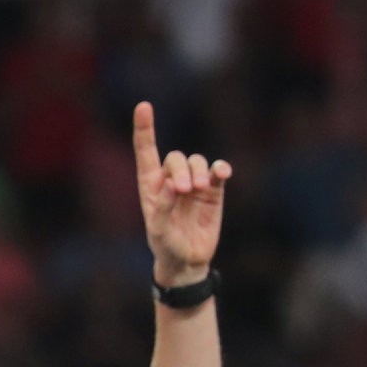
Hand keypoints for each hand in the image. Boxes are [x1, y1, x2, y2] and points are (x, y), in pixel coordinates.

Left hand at [130, 101, 230, 286]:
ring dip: (200, 171)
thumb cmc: (165, 245)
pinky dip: (220, 169)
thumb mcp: (158, 230)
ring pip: (197, 161)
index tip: (144, 106)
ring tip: (199, 190)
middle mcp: (171, 179)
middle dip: (181, 169)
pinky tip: (222, 175)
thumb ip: (162, 208)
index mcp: (150, 185)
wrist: (188, 260)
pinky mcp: (214, 190)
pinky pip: (218, 170)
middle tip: (186, 190)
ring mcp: (194, 183)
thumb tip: (172, 185)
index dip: (145, 129)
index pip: (146, 152)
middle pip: (176, 157)